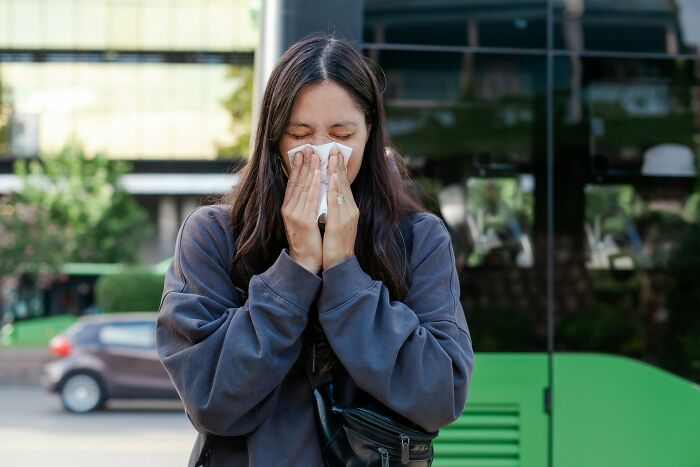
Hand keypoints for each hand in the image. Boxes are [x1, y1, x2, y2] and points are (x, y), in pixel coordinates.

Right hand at [281, 147, 322, 273]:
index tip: (301, 153)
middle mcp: (289, 209)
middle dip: (303, 164)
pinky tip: (318, 174)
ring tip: (314, 155)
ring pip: (303, 187)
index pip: (292, 184)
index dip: (297, 168)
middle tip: (308, 147)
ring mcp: (295, 214)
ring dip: (309, 169)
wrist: (306, 261)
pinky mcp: (303, 220)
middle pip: (296, 182)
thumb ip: (304, 206)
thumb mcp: (303, 220)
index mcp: (288, 208)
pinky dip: (313, 184)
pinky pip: (310, 198)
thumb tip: (311, 190)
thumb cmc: (307, 241)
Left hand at [322, 147, 358, 270]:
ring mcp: (347, 215)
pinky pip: (337, 201)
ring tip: (333, 155)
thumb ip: (335, 209)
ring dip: (337, 170)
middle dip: (339, 165)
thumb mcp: (337, 224)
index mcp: (350, 209)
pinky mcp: (341, 222)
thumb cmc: (336, 246)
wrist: (339, 264)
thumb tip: (330, 197)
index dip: (340, 169)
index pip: (344, 185)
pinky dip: (335, 187)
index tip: (335, 154)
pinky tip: (333, 176)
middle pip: (345, 183)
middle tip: (334, 148)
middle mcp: (351, 210)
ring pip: (342, 188)